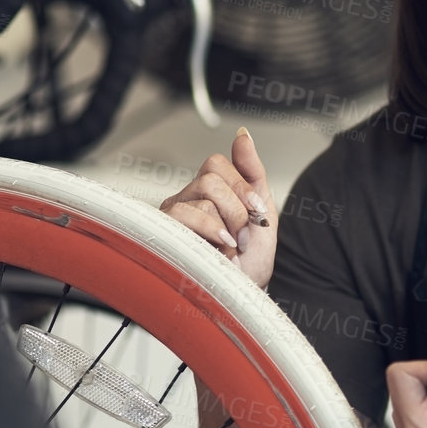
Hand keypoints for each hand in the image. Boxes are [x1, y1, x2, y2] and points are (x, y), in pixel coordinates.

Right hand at [160, 127, 277, 287]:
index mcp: (207, 191)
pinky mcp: (164, 234)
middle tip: (243, 237)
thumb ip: (252, 171)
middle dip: (237, 210)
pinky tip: (221, 251)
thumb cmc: (250, 259)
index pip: (216, 163)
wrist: (245, 293)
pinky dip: (211, 232)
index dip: (241, 186)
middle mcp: (185, 199)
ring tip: (232, 249)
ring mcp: (172, 217)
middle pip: (210, 180)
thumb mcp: (261, 210)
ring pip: (201, 198)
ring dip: (226, 226)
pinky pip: (184, 215)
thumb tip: (242, 135)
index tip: (258, 212)